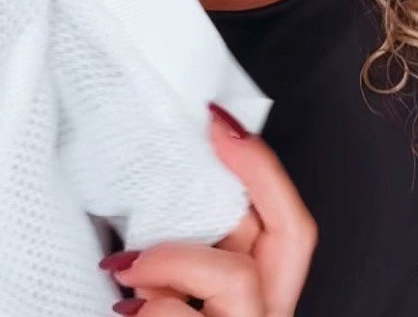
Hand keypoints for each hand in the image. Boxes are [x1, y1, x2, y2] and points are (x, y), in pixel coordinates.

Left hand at [100, 102, 316, 315]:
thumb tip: (162, 182)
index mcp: (258, 297)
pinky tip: (123, 307)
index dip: (263, 166)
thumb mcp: (175, 286)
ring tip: (126, 269)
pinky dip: (155, 308)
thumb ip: (187, 247)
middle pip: (294, 237)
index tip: (216, 119)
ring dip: (176, 261)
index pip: (290, 226)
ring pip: (239, 281)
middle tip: (209, 133)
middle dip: (256, 175)